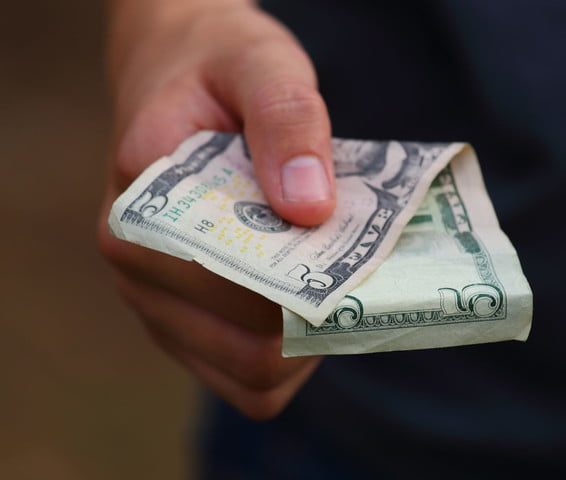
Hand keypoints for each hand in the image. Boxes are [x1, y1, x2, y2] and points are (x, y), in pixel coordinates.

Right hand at [98, 0, 332, 419]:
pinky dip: (293, 358)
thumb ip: (285, 120)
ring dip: (310, 344)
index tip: (352, 253)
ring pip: (251, 378)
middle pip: (247, 350)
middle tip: (357, 271)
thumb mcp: (259, 64)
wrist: (181, 74)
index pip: (228, 290)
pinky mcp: (188, 324)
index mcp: (139, 212)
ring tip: (337, 285)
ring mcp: (160, 307)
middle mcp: (137, 271)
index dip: (300, 286)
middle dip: (315, 319)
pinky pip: (248, 379)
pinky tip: (313, 305)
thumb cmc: (218, 69)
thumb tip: (309, 207)